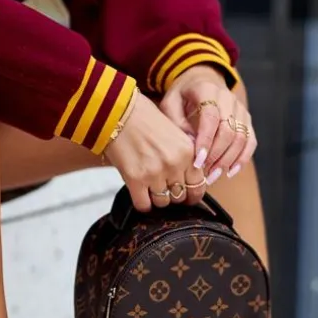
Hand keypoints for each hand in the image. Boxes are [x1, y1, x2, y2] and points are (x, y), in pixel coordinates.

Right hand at [103, 92, 205, 211]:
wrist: (119, 112)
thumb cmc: (145, 119)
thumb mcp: (176, 134)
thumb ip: (186, 157)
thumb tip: (190, 181)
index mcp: (188, 151)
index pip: (198, 186)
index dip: (193, 195)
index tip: (187, 197)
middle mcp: (174, 164)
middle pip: (180, 197)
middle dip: (173, 196)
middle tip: (165, 190)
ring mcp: (155, 173)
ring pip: (162, 202)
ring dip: (156, 199)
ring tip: (150, 188)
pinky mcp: (135, 179)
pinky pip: (143, 205)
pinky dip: (142, 203)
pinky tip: (140, 194)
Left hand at [160, 65, 256, 183]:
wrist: (202, 81)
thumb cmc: (182, 95)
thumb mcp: (170, 103)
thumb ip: (176, 123)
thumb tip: (190, 147)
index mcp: (207, 90)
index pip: (211, 117)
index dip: (206, 141)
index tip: (197, 162)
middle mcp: (228, 98)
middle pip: (230, 130)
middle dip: (217, 155)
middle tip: (204, 173)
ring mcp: (240, 109)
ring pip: (242, 137)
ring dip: (229, 160)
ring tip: (213, 176)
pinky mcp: (246, 120)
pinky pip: (250, 140)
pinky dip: (242, 158)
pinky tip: (230, 172)